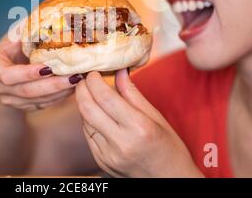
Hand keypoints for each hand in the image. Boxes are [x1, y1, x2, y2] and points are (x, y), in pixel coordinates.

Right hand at [0, 34, 82, 110]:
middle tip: (74, 77)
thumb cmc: (16, 42)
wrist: (9, 62)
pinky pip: (42, 105)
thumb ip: (30, 27)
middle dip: (52, 85)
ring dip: (59, 92)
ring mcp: (8, 99)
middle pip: (25, 90)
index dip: (27, 74)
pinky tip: (73, 88)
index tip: (49, 68)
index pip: (8, 75)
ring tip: (78, 81)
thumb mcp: (19, 32)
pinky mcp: (21, 106)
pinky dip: (58, 97)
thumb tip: (50, 16)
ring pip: (36, 101)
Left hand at [75, 69, 202, 176]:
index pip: (106, 97)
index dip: (94, 81)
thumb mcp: (156, 117)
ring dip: (84, 104)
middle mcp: (121, 142)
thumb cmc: (169, 148)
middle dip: (82, 89)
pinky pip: (88, 134)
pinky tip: (96, 113)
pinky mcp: (101, 162)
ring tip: (90, 93)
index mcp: (138, 128)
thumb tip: (119, 71)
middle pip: (88, 108)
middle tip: (85, 79)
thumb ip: (133, 94)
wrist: (169, 181)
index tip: (93, 72)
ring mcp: (108, 155)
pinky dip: (89, 120)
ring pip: (85, 121)